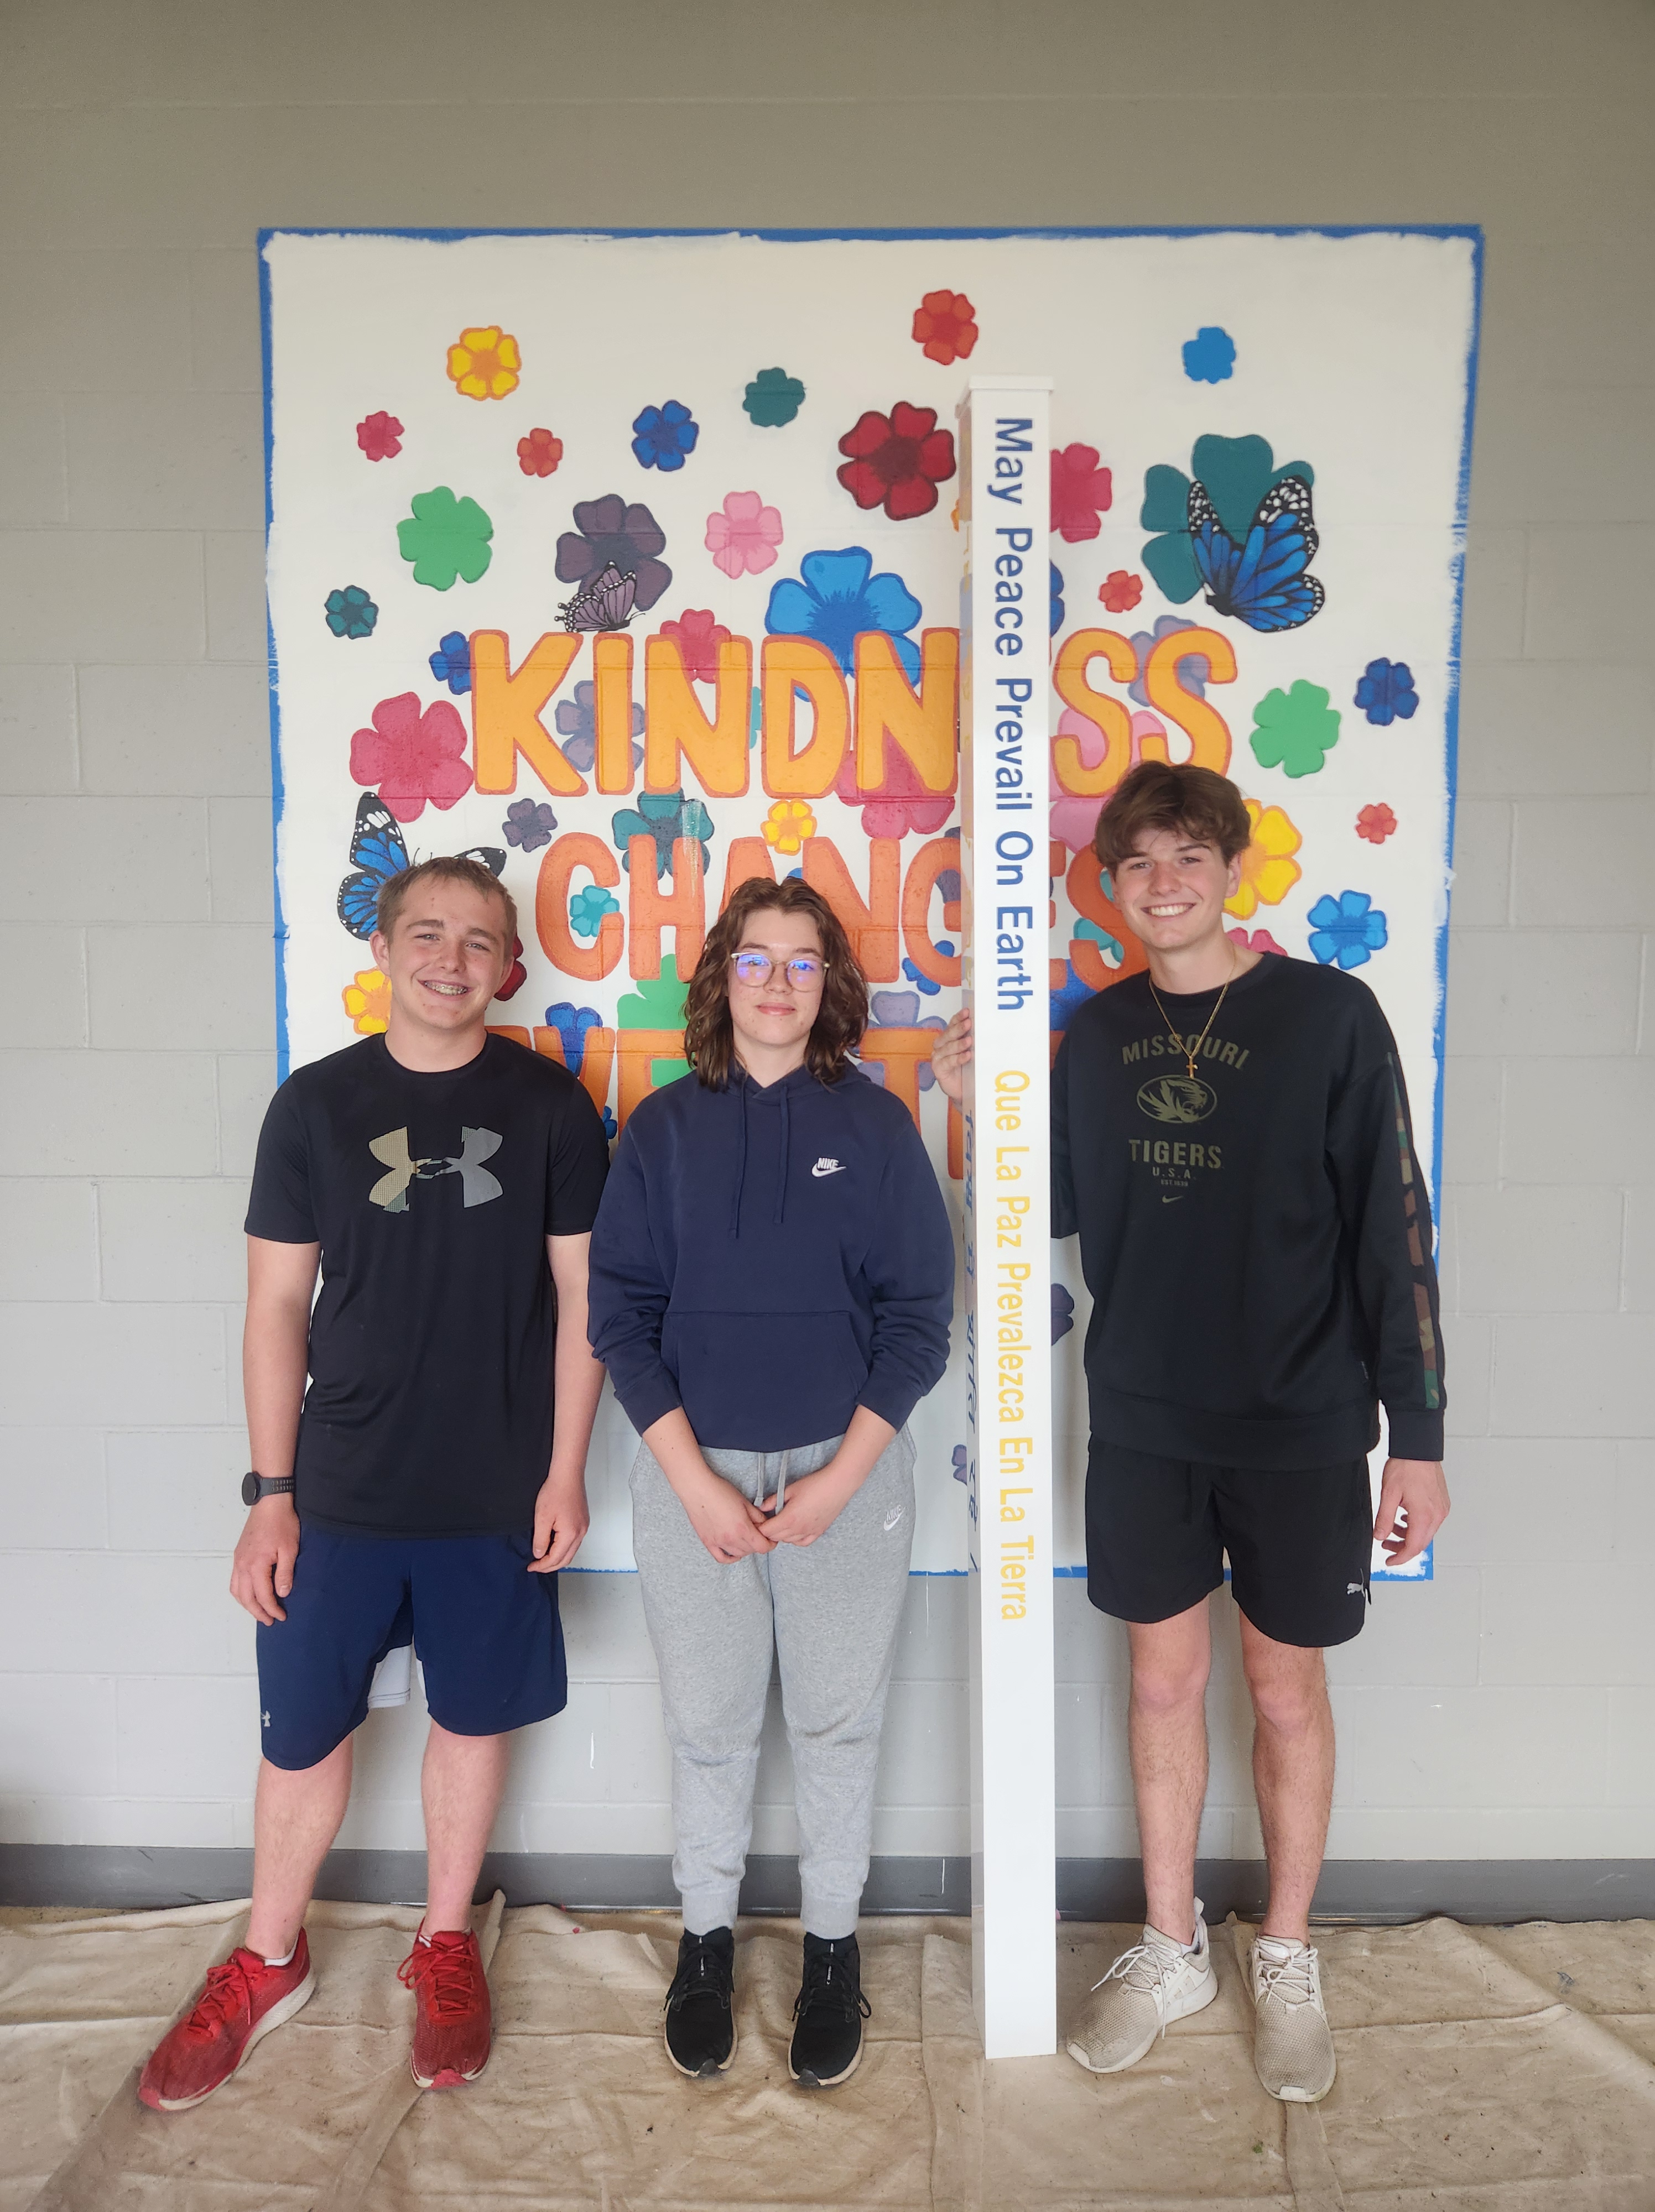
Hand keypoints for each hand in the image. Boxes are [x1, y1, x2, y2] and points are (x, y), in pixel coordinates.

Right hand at [230, 1497, 299, 1624]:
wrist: (269, 1503)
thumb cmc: (282, 1524)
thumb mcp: (289, 1549)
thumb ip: (285, 1574)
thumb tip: (281, 1595)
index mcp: (256, 1565)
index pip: (263, 1596)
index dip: (272, 1609)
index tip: (281, 1617)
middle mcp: (242, 1565)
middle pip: (246, 1598)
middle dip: (258, 1612)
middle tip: (269, 1621)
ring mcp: (237, 1560)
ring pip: (236, 1591)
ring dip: (246, 1605)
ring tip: (259, 1612)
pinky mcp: (237, 1555)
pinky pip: (234, 1581)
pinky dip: (240, 1593)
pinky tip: (248, 1595)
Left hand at [529, 1466, 589, 1573]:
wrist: (567, 1474)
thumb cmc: (555, 1491)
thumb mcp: (542, 1518)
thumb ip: (540, 1539)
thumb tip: (539, 1554)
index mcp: (571, 1534)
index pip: (555, 1558)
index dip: (542, 1565)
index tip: (530, 1566)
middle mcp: (581, 1533)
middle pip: (566, 1559)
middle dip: (550, 1566)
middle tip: (536, 1566)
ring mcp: (584, 1527)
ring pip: (571, 1551)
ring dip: (557, 1558)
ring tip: (543, 1558)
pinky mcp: (583, 1521)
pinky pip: (574, 1542)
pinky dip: (563, 1548)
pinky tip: (553, 1546)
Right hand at [683, 1472, 776, 1564]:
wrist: (697, 1489)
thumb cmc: (720, 1491)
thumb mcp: (745, 1502)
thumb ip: (757, 1517)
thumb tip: (765, 1525)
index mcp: (743, 1528)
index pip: (763, 1547)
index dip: (770, 1544)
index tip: (771, 1539)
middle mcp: (731, 1539)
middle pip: (752, 1550)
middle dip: (758, 1543)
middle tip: (759, 1534)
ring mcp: (718, 1542)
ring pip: (739, 1554)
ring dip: (746, 1549)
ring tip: (746, 1538)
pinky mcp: (708, 1542)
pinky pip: (721, 1558)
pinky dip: (730, 1558)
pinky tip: (734, 1552)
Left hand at [761, 1466, 854, 1546]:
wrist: (838, 1485)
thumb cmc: (815, 1484)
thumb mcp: (790, 1489)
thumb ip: (773, 1500)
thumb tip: (761, 1507)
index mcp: (789, 1518)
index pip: (767, 1531)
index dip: (760, 1527)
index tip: (759, 1520)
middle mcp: (799, 1529)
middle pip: (776, 1538)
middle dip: (769, 1531)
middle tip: (768, 1520)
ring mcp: (810, 1532)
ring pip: (788, 1541)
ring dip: (781, 1534)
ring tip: (781, 1522)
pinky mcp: (819, 1531)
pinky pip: (803, 1543)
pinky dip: (796, 1539)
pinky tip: (795, 1530)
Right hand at [930, 1009, 971, 1105]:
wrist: (964, 1091)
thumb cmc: (968, 1070)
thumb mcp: (973, 1052)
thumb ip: (974, 1041)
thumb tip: (987, 1028)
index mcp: (949, 1039)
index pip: (951, 1025)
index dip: (958, 1018)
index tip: (967, 1012)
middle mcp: (941, 1046)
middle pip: (948, 1034)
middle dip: (958, 1028)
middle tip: (969, 1023)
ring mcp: (938, 1058)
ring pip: (946, 1047)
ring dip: (958, 1044)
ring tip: (969, 1041)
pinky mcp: (938, 1069)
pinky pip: (947, 1062)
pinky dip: (957, 1058)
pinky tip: (966, 1056)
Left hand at [1373, 1458, 1449, 1567]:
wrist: (1418, 1449)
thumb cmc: (1406, 1466)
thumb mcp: (1388, 1494)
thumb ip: (1384, 1518)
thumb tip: (1379, 1535)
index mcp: (1424, 1515)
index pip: (1413, 1547)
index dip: (1400, 1558)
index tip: (1390, 1561)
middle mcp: (1437, 1514)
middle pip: (1421, 1543)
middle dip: (1402, 1547)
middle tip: (1386, 1544)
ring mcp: (1441, 1508)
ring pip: (1425, 1533)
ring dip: (1408, 1535)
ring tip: (1392, 1527)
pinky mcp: (1442, 1502)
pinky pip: (1430, 1522)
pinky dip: (1416, 1525)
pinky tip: (1404, 1518)